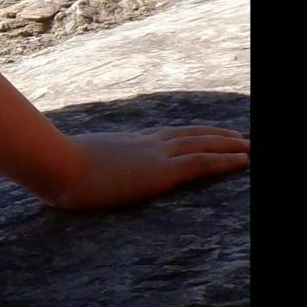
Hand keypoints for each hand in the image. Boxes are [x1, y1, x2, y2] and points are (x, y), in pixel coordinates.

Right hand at [42, 127, 249, 210]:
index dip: (190, 134)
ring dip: (230, 145)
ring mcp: (155, 155)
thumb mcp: (73, 164)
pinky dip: (227, 160)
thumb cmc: (56, 167)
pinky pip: (203, 163)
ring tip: (250, 147)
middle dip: (216, 136)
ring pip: (203, 145)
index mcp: (127, 142)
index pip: (167, 135)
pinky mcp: (161, 172)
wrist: (57, 164)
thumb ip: (82, 165)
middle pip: (190, 135)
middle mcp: (145, 143)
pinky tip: (245, 160)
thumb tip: (69, 171)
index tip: (205, 134)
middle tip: (239, 137)